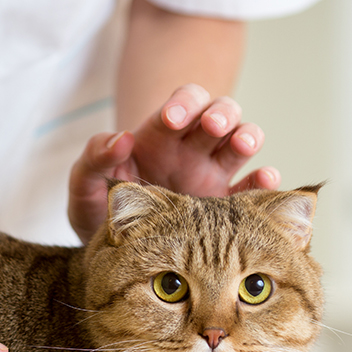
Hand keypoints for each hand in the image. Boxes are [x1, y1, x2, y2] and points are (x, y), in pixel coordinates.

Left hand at [68, 83, 280, 242]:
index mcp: (159, 137)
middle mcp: (191, 149)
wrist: (112, 247)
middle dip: (219, 113)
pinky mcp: (224, 206)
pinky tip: (265, 181)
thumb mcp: (85, 184)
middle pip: (220, 112)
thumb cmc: (100, 207)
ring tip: (242, 144)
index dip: (182, 103)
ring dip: (247, 136)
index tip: (171, 118)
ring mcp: (212, 175)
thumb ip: (94, 158)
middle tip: (211, 125)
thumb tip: (121, 139)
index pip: (181, 104)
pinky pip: (252, 189)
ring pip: (242, 140)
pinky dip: (264, 182)